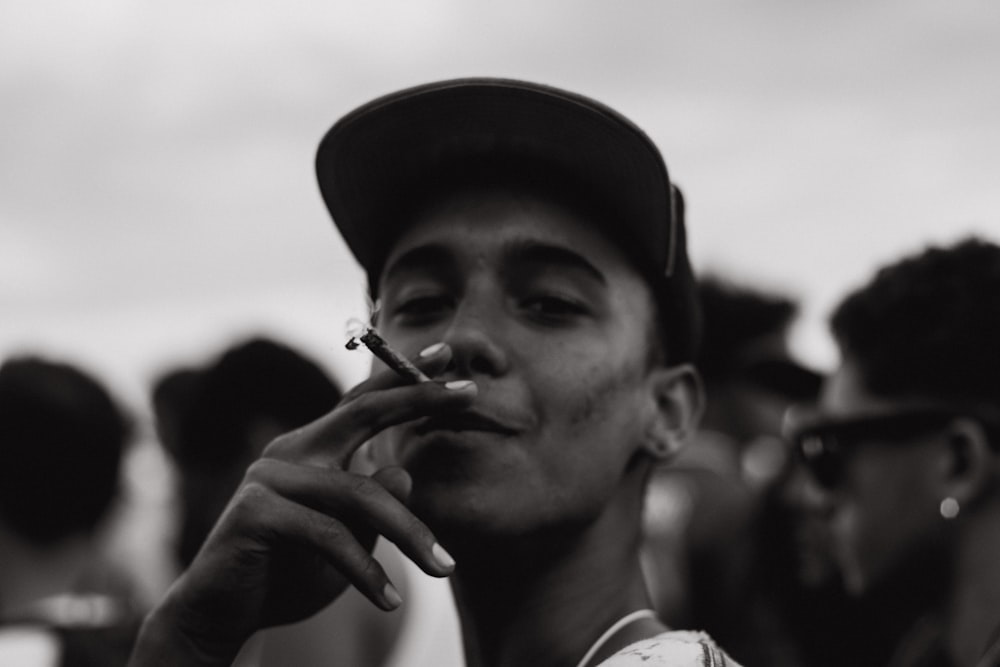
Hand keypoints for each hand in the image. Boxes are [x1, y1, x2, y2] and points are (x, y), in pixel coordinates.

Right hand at [129, 344, 473, 665]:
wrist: (224, 615)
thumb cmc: (290, 572)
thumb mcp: (349, 539)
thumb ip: (375, 506)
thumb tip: (406, 472)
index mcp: (313, 448)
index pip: (363, 403)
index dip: (405, 377)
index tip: (447, 354)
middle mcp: (291, 451)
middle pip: (362, 411)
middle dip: (419, 397)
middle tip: (471, 395)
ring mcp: (270, 477)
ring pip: (360, 494)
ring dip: (410, 533)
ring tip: (445, 568)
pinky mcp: (257, 511)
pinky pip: (330, 535)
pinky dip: (365, 571)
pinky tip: (389, 600)